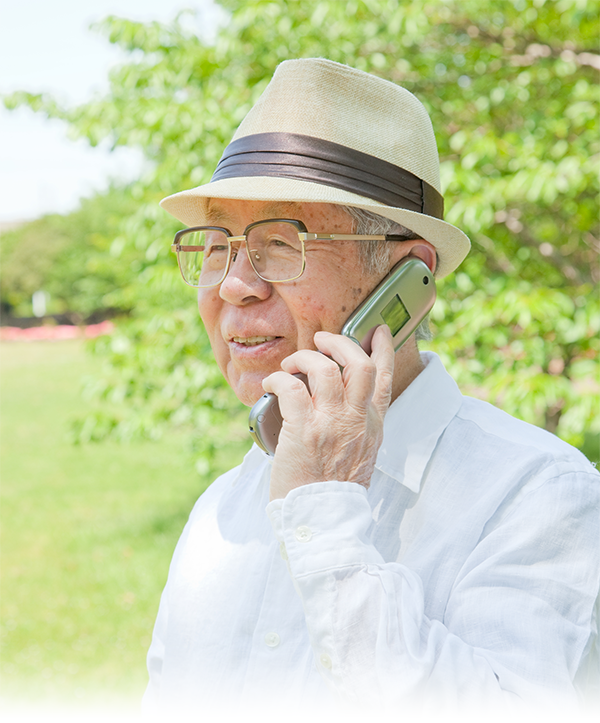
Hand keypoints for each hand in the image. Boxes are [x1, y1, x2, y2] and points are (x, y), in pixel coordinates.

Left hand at [262, 325, 394, 500]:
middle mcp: (356, 419)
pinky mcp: (303, 430)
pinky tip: (272, 383)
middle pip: (358, 363)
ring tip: (291, 364)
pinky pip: (290, 388)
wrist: (322, 519)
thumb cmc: (335, 489)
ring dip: (305, 357)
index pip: (384, 378)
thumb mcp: (362, 454)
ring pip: (325, 369)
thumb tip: (345, 406)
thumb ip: (359, 427)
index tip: (379, 331)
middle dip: (339, 342)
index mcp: (372, 424)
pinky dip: (278, 378)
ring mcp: (330, 423)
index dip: (383, 349)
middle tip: (322, 341)